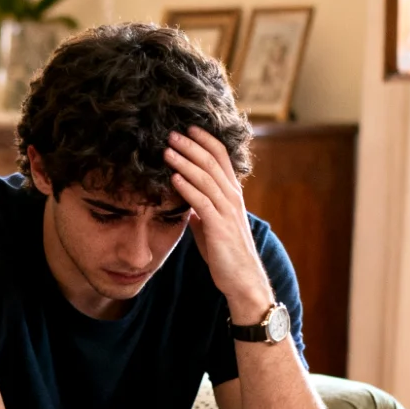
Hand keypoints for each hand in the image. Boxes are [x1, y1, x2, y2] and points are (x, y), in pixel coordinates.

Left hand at [163, 126, 273, 320]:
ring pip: (206, 178)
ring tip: (167, 149)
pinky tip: (173, 178)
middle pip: (212, 162)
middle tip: (171, 132)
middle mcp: (232, 197)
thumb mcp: (211, 225)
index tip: (188, 128)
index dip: (205, 141)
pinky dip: (187, 187)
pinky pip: (202, 202)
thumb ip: (201, 209)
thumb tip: (186, 200)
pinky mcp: (219, 226)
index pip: (221, 158)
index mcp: (231, 194)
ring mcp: (227, 211)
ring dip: (185, 162)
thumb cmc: (225, 253)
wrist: (242, 279)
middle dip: (191, 145)